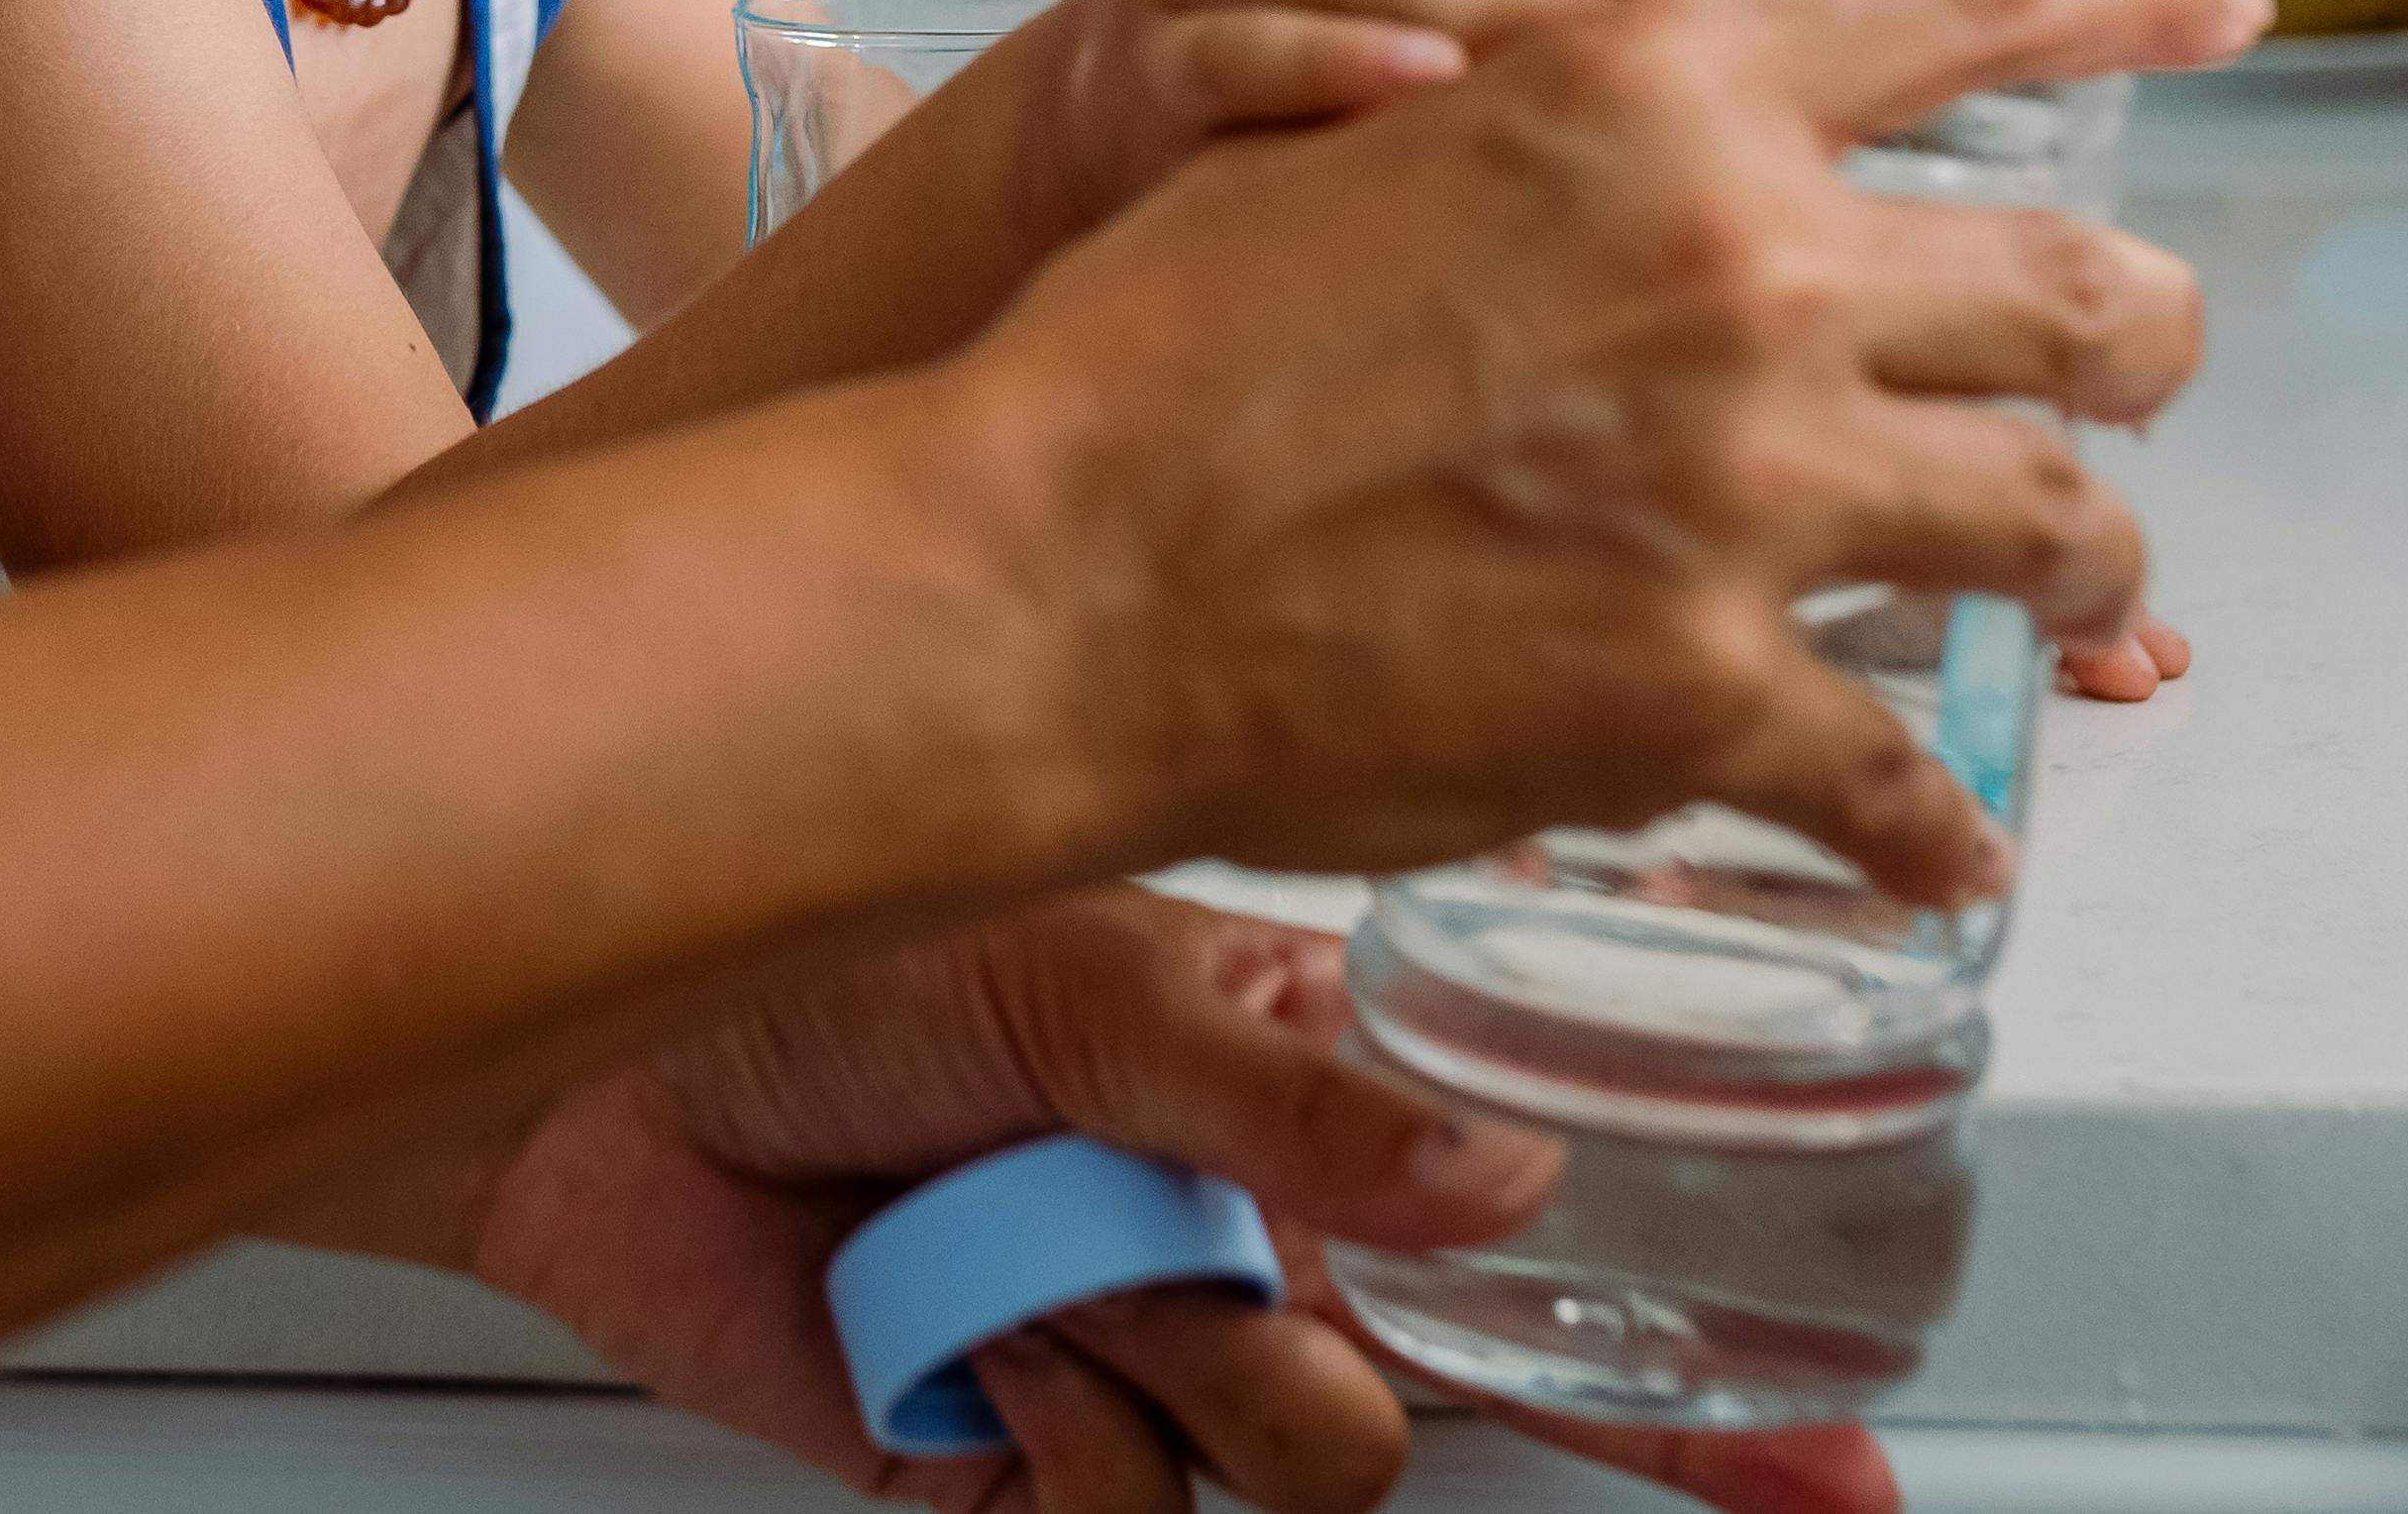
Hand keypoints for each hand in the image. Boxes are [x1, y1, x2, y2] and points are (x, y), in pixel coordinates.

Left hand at [448, 889, 1876, 1512]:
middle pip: (1465, 1372)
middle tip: (1695, 1447)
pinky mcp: (1012, 1460)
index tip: (1827, 1418)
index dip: (1687, 1321)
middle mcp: (1234, 1225)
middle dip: (1587, 1419)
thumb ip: (1292, 1090)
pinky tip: (971, 1327)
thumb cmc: (808, 948)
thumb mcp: (1082, 973)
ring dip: (1201, 1356)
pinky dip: (1052, 1422)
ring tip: (1070, 1246)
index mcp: (1292, 1082)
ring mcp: (1132, 1344)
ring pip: (1309, 1449)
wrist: (580, 1063)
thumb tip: (1497, 1176)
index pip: (1536, 1206)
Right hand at [989, 0, 2263, 894]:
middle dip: (2140, 334)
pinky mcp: (1706, 700)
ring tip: (2071, 582)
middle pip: (2089, 289)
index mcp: (1661, 97)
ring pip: (2060, 520)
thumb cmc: (1162, 351)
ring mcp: (1747, 499)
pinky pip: (1912, 782)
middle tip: (2125, 360)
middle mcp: (1747, 276)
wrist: (1051, 570)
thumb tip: (1668, 100)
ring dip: (2088, 556)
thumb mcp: (1381, 136)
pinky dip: (1945, 830)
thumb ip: (1570, 123)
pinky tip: (1949, 848)